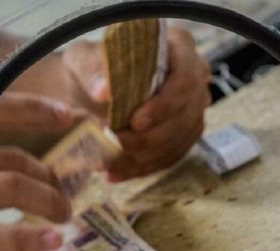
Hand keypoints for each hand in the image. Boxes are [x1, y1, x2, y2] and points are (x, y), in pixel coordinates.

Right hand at [0, 93, 74, 250]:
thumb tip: (29, 162)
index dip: (33, 110)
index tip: (66, 115)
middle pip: (10, 160)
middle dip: (47, 178)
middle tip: (62, 199)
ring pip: (9, 188)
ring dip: (47, 202)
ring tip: (62, 217)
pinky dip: (29, 237)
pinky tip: (51, 241)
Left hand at [63, 26, 211, 180]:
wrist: (89, 89)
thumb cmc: (92, 67)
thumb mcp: (84, 59)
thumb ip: (92, 70)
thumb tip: (103, 91)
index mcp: (179, 48)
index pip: (185, 80)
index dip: (164, 105)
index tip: (136, 122)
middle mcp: (195, 78)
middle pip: (183, 116)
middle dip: (148, 138)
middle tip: (114, 147)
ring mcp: (193, 109)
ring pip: (178, 141)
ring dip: (142, 158)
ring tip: (108, 164)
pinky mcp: (184, 135)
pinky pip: (170, 157)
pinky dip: (142, 168)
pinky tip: (115, 173)